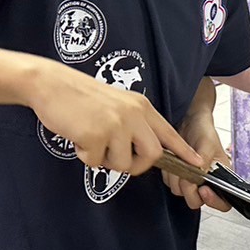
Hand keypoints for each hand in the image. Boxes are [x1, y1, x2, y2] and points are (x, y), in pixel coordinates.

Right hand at [26, 60, 204, 176]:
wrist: (52, 84)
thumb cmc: (81, 97)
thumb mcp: (117, 105)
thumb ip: (133, 124)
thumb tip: (141, 153)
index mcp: (141, 107)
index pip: (168, 133)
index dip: (183, 151)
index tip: (198, 162)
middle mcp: (134, 115)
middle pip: (151, 156)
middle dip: (136, 165)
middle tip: (116, 157)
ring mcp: (116, 125)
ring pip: (121, 164)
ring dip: (103, 159)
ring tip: (90, 138)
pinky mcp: (96, 135)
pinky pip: (95, 162)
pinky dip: (84, 155)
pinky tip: (78, 136)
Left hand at [165, 92, 230, 211]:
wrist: (190, 122)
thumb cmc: (204, 131)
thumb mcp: (207, 145)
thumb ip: (204, 164)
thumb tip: (199, 180)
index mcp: (223, 177)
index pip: (224, 202)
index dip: (214, 201)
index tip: (204, 190)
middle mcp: (209, 183)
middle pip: (198, 201)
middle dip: (190, 189)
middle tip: (187, 175)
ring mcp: (193, 181)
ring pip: (181, 193)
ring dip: (177, 179)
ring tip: (180, 161)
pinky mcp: (180, 177)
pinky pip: (171, 184)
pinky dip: (170, 174)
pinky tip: (174, 161)